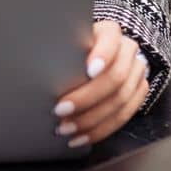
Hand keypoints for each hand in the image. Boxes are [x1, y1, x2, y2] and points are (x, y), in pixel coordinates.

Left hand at [53, 20, 150, 147]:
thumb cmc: (73, 50)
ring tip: (66, 129)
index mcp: (110, 32)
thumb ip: (59, 51)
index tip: (89, 71)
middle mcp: (128, 49)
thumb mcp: (66, 43)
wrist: (97, 55)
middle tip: (60, 110)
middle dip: (87, 98)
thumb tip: (31, 65)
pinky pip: (125, 115)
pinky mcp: (139, 91)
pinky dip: (101, 130)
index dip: (102, 55)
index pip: (110, 39)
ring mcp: (137, 71)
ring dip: (91, 120)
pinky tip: (81, 137)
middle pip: (116, 76)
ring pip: (121, 100)